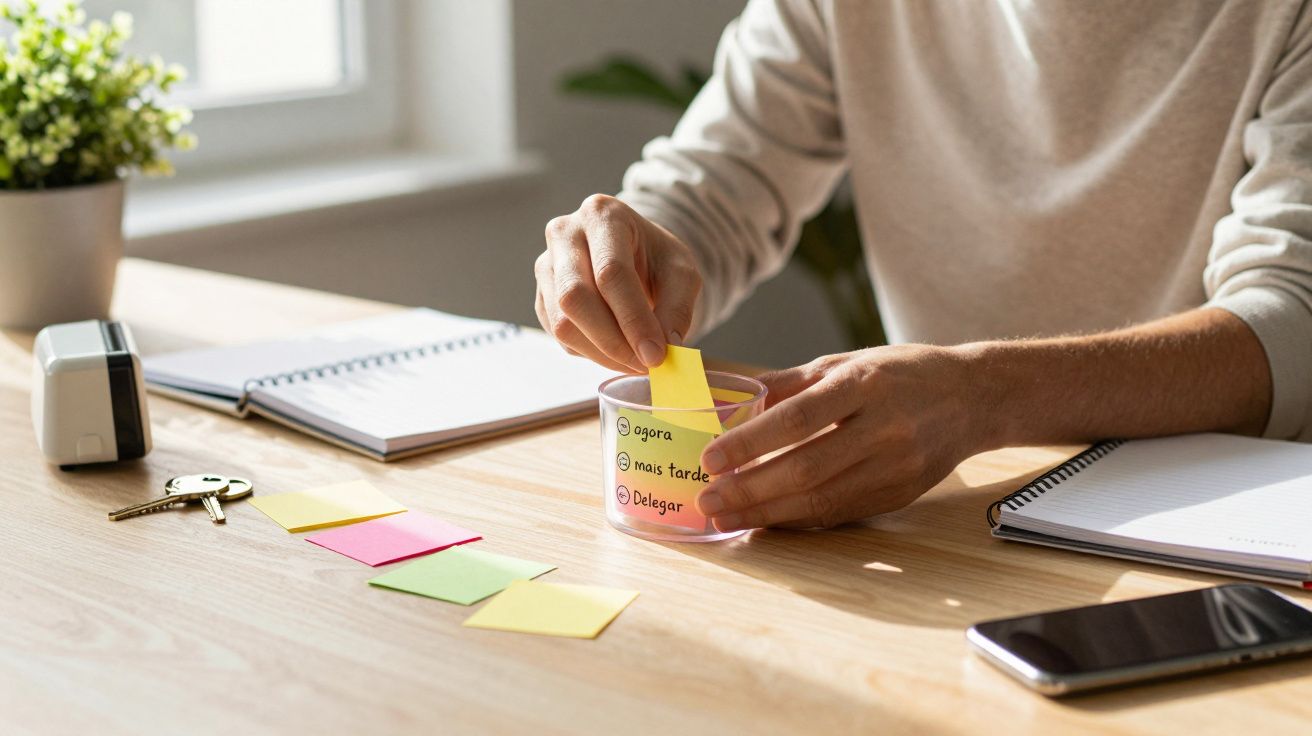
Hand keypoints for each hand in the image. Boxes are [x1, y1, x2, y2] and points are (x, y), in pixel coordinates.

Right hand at [535, 194, 702, 372]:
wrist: (632, 252)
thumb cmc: (656, 257)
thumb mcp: (681, 273)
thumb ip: (678, 308)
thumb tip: (665, 348)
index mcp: (603, 215)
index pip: (611, 272)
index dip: (633, 318)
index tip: (655, 354)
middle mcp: (565, 233)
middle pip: (576, 297)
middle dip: (613, 340)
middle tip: (645, 364)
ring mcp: (546, 265)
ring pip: (562, 322)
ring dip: (601, 353)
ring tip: (634, 361)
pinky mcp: (541, 295)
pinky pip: (559, 335)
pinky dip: (590, 352)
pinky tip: (616, 350)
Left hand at [695, 345, 985, 530]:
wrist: (973, 397)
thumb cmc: (901, 373)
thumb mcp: (848, 362)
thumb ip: (792, 383)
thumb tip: (734, 399)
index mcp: (865, 384)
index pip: (799, 418)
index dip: (752, 442)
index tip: (711, 458)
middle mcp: (883, 428)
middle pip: (807, 468)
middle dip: (750, 489)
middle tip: (707, 499)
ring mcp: (896, 467)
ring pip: (822, 500)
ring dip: (766, 513)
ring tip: (725, 515)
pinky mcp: (900, 494)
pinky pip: (840, 513)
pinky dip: (797, 520)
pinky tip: (765, 519)